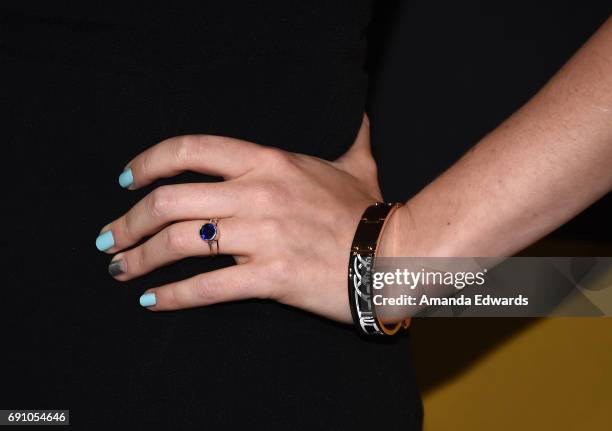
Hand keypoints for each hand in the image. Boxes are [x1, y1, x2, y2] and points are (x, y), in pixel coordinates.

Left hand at [96, 115, 382, 322]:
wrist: (394, 257)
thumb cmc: (368, 212)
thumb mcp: (358, 166)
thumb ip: (353, 137)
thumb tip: (363, 114)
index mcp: (268, 162)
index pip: (191, 150)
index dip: (148, 162)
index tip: (126, 180)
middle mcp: (257, 194)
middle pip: (169, 200)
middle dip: (127, 221)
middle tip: (110, 239)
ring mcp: (262, 237)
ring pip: (180, 243)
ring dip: (140, 258)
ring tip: (120, 269)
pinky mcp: (270, 278)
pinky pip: (208, 287)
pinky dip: (173, 297)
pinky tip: (153, 302)